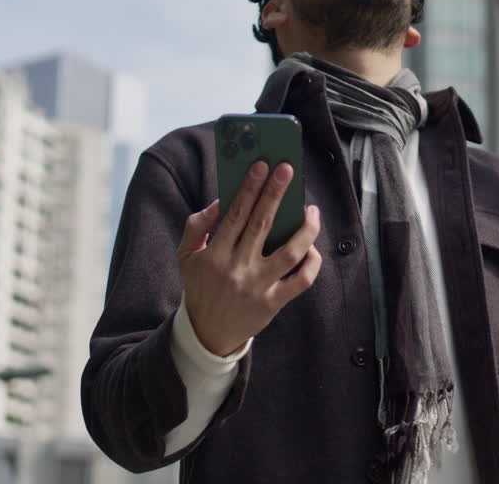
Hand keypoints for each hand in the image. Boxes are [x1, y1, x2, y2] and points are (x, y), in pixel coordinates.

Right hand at [177, 161, 322, 356]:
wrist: (207, 333)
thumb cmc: (200, 286)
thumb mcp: (186, 256)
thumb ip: (197, 225)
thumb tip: (222, 200)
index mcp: (214, 255)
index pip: (235, 214)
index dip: (250, 188)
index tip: (262, 166)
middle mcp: (237, 269)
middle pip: (262, 225)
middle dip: (276, 194)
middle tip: (288, 170)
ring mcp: (258, 287)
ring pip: (290, 252)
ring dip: (305, 228)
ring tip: (312, 210)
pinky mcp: (274, 303)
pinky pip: (301, 280)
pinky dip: (311, 262)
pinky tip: (312, 247)